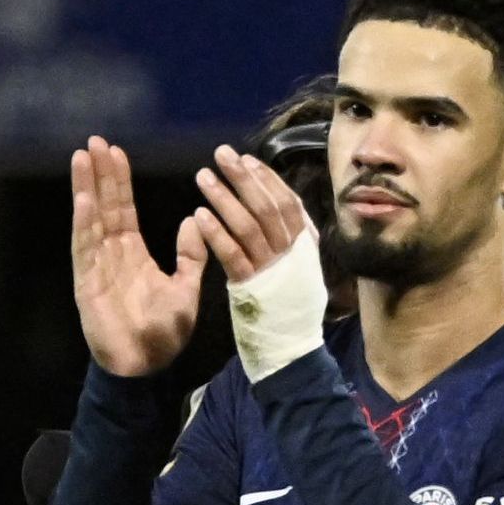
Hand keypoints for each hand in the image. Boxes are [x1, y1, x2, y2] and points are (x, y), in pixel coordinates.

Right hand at [70, 137, 209, 378]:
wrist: (145, 367)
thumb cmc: (163, 333)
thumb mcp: (186, 288)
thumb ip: (191, 256)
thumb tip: (195, 220)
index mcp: (133, 254)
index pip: (123, 209)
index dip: (120, 181)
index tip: (117, 152)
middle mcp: (111, 255)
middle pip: (104, 206)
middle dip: (100, 174)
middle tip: (95, 141)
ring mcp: (96, 267)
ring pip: (90, 220)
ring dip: (86, 189)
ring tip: (82, 157)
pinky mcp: (87, 283)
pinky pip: (85, 248)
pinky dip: (84, 224)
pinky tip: (83, 200)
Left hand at [191, 146, 332, 382]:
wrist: (293, 350)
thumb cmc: (291, 307)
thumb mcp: (301, 268)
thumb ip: (292, 239)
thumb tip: (284, 206)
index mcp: (304, 245)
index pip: (286, 202)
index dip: (266, 179)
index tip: (246, 159)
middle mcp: (291, 253)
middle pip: (267, 207)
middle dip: (243, 178)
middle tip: (221, 154)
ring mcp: (273, 269)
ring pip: (249, 226)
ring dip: (225, 199)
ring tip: (203, 178)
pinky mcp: (253, 286)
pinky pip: (233, 255)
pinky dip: (216, 234)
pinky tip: (199, 216)